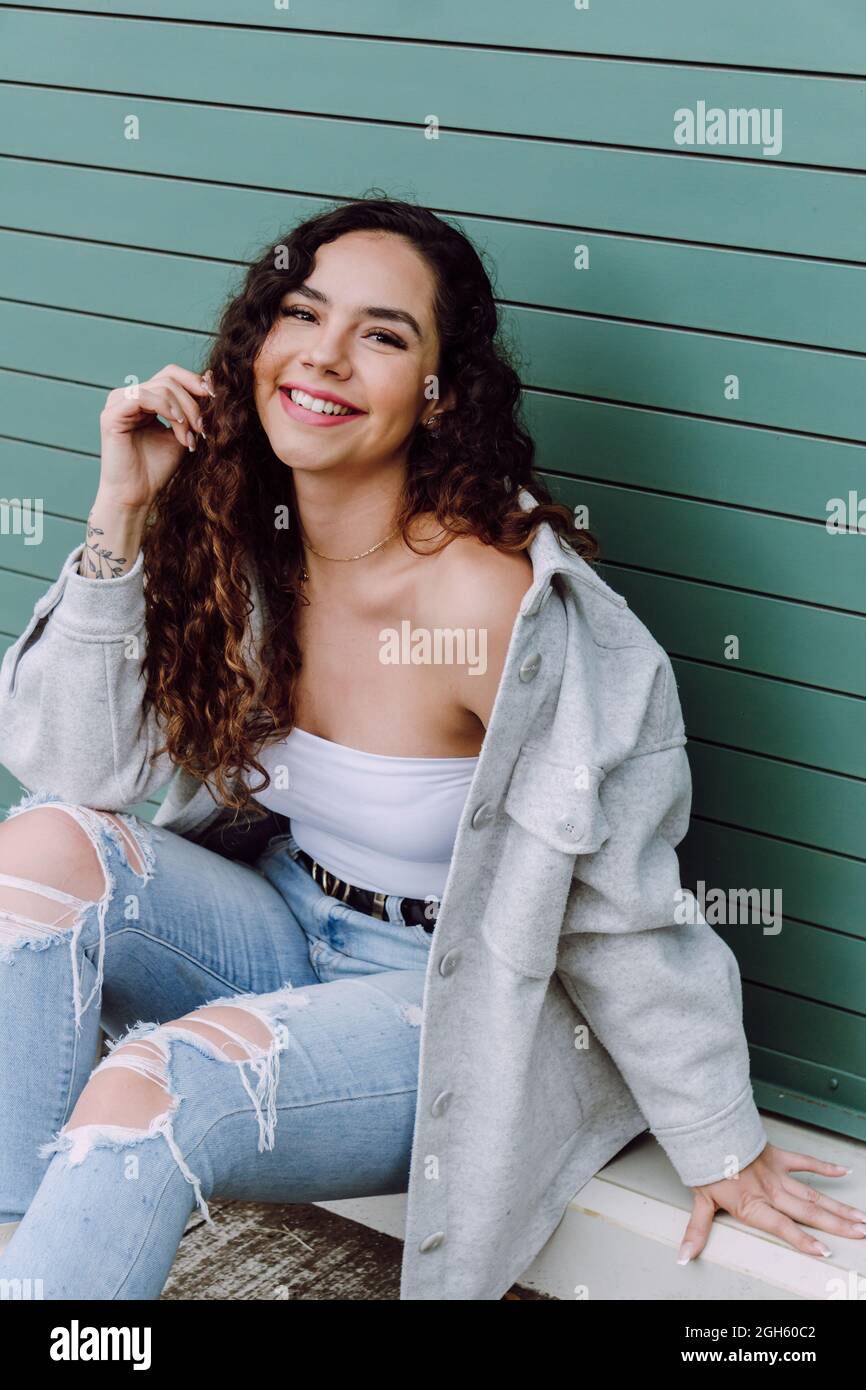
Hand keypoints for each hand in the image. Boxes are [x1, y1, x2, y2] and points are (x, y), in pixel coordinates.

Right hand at [98, 363, 215, 511]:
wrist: (138, 495)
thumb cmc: (158, 469)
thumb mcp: (184, 433)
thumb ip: (193, 409)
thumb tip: (211, 379)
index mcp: (145, 399)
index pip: (171, 374)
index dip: (195, 382)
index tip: (216, 399)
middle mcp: (130, 396)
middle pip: (169, 379)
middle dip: (193, 403)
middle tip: (202, 428)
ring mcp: (118, 402)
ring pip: (161, 388)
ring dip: (183, 411)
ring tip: (189, 437)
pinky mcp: (111, 414)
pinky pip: (142, 397)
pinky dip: (165, 407)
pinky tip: (177, 423)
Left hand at [677, 1143, 864, 1262]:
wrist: (708, 1129)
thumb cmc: (705, 1163)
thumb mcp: (699, 1201)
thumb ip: (696, 1231)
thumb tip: (685, 1255)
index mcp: (753, 1205)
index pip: (783, 1227)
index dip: (804, 1240)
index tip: (824, 1251)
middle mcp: (770, 1191)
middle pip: (809, 1211)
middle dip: (836, 1225)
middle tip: (859, 1233)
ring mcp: (777, 1174)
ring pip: (813, 1193)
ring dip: (838, 1206)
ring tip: (859, 1217)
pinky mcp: (778, 1157)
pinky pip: (806, 1162)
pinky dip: (825, 1167)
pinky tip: (842, 1172)